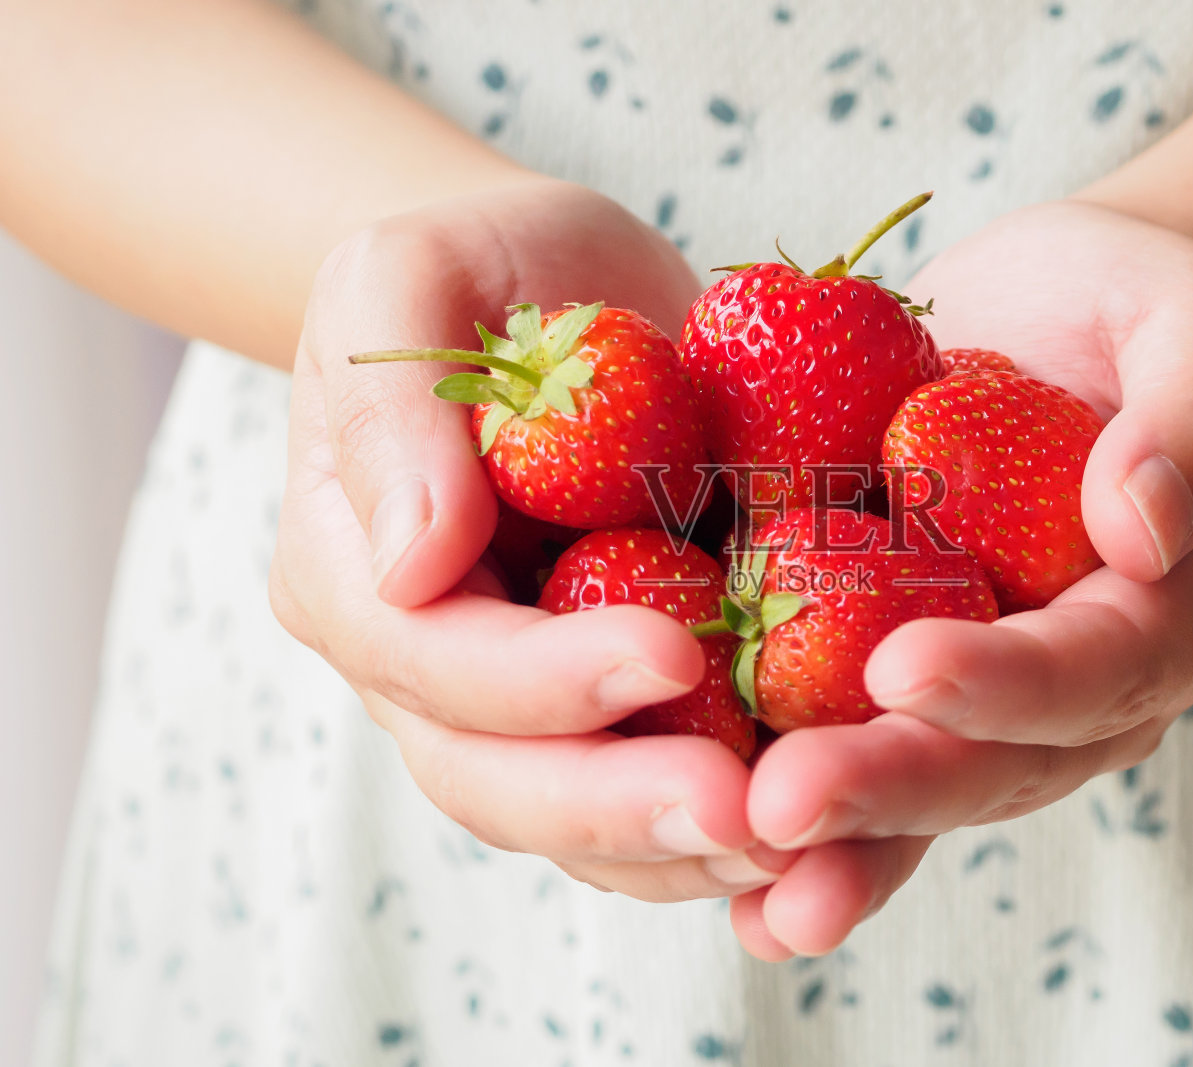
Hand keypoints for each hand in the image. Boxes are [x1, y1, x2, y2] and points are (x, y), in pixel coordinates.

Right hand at [269, 179, 791, 900]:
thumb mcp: (404, 283)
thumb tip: (413, 566)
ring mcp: (520, 703)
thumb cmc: (478, 271)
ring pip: (581, 823)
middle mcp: (428, 670)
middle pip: (501, 780)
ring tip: (801, 839)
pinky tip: (824, 820)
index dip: (543, 678)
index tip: (669, 649)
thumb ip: (393, 414)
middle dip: (622, 803)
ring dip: (687, 845)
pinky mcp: (618, 703)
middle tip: (748, 809)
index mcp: (356, 578)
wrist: (558, 294)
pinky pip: (663, 781)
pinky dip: (732, 819)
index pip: (435, 664)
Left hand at [730, 200, 1192, 956]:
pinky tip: (725, 874)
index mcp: (1177, 614)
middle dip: (893, 787)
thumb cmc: (1142, 302)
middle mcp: (1086, 684)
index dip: (1007, 682)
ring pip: (924, 783)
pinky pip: (858, 745)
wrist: (1065, 311)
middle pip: (999, 760)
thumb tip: (1144, 526)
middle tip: (782, 806)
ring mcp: (991, 689)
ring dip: (838, 838)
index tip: (903, 670)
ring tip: (745, 872)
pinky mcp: (903, 667)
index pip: (1099, 668)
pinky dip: (804, 817)